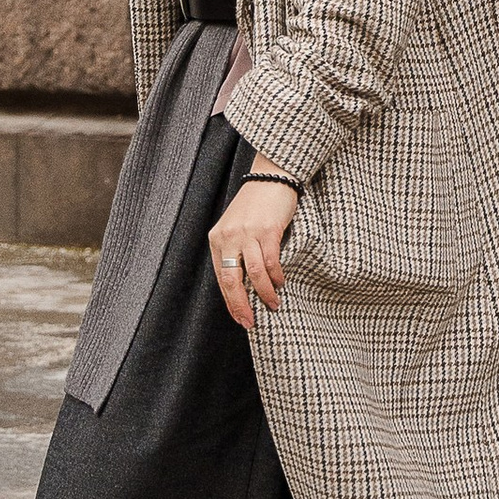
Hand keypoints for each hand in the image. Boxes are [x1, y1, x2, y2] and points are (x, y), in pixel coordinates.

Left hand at [209, 175, 298, 326]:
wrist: (271, 176)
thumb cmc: (255, 205)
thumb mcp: (236, 227)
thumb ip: (235, 251)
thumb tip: (243, 285)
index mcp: (218, 238)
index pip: (221, 278)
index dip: (230, 301)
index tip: (239, 317)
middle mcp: (229, 236)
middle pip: (232, 280)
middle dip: (241, 305)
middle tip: (250, 322)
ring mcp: (248, 233)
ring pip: (254, 274)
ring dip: (264, 293)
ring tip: (273, 304)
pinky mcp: (268, 230)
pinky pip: (270, 261)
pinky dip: (276, 276)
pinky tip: (280, 283)